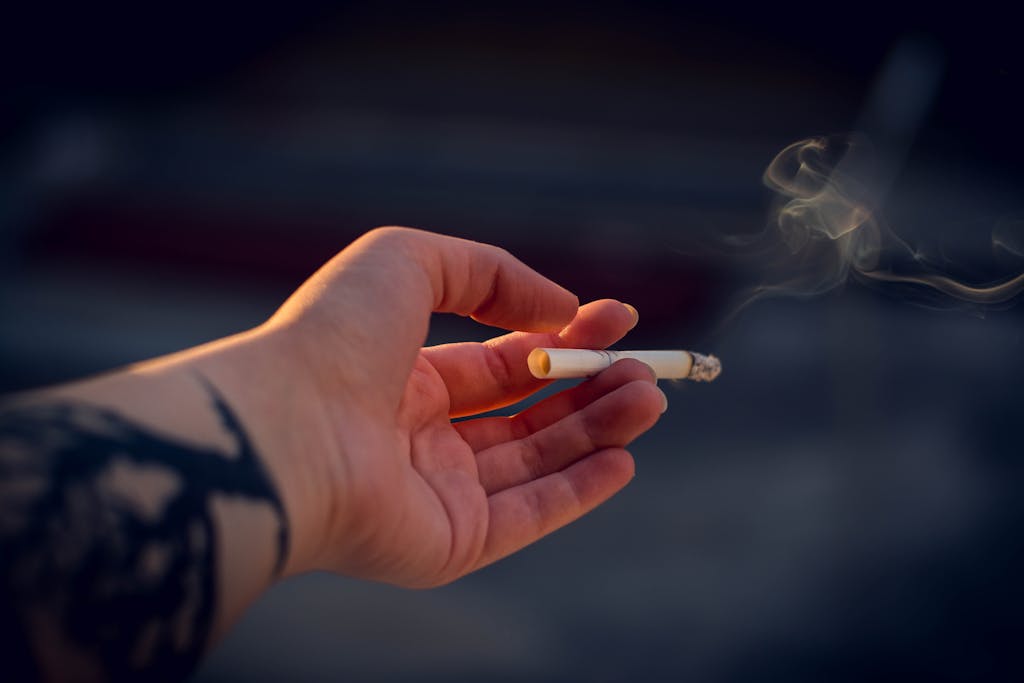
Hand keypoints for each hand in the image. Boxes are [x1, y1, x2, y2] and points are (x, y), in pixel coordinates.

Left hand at [261, 227, 666, 586]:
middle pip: (529, 414)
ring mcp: (436, 493)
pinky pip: (528, 516)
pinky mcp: (450, 543)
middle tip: (649, 369)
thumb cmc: (336, 336)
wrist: (285, 429)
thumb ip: (490, 273)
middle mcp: (422, 438)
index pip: (505, 361)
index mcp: (406, 377)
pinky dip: (580, 490)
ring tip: (651, 399)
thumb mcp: (409, 260)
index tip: (620, 318)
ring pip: (536, 463)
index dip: (564, 336)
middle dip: (592, 388)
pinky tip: (624, 459)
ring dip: (599, 431)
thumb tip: (559, 306)